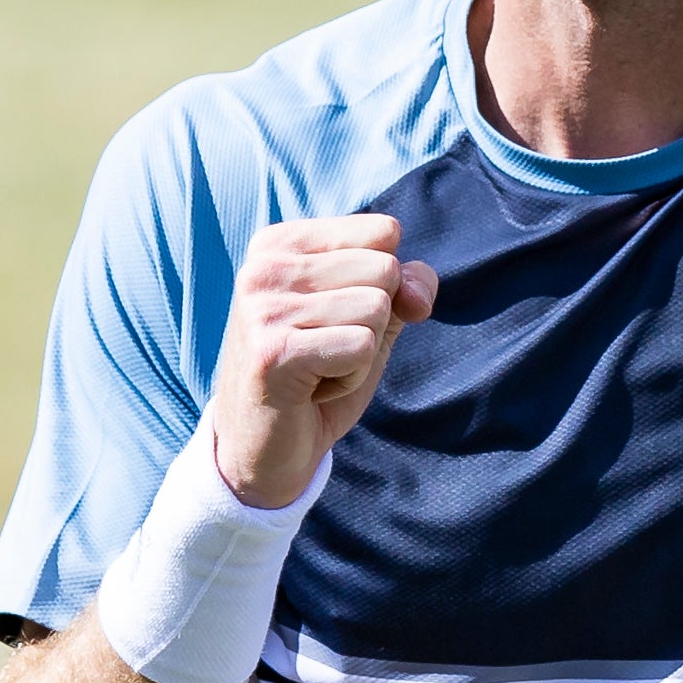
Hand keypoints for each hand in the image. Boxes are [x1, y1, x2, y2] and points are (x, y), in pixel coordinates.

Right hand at [213, 213, 438, 504]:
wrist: (263, 449)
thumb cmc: (317, 377)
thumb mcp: (369, 321)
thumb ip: (405, 287)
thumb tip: (418, 294)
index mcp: (281, 242)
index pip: (384, 233)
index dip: (384, 285)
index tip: (334, 318)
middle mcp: (264, 266)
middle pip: (384, 271)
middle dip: (372, 323)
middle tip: (324, 351)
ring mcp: (263, 308)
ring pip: (376, 310)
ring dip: (360, 355)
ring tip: (317, 370)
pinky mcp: (273, 351)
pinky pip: (361, 348)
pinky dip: (350, 378)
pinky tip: (311, 390)